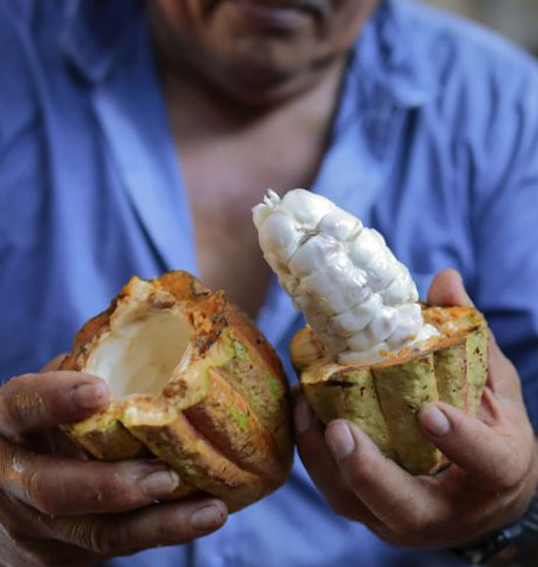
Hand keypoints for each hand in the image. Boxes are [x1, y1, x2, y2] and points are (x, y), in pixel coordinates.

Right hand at [0, 367, 227, 565]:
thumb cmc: (26, 429)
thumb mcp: (36, 395)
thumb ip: (78, 372)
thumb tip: (150, 329)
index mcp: (4, 423)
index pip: (21, 407)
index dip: (57, 398)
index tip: (100, 390)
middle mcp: (10, 480)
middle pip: (53, 490)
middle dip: (111, 485)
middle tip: (165, 473)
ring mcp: (33, 528)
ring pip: (94, 534)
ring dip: (157, 524)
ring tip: (209, 510)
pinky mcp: (59, 557)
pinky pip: (112, 547)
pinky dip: (160, 533)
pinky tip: (203, 517)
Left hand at [295, 269, 537, 547]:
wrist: (481, 494)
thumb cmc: (491, 431)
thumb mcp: (495, 385)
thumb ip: (470, 338)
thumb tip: (444, 279)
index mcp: (496, 473)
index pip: (487, 464)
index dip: (461, 442)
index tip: (430, 413)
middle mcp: (447, 510)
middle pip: (405, 507)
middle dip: (368, 472)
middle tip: (340, 430)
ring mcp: (401, 518)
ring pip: (356, 504)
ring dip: (324, 459)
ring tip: (305, 406)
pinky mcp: (368, 511)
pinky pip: (335, 492)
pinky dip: (312, 453)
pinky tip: (300, 410)